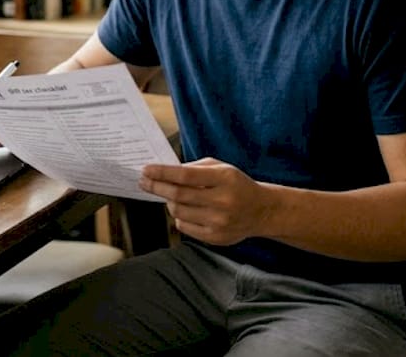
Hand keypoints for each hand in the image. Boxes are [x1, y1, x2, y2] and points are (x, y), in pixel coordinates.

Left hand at [139, 158, 270, 245]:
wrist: (261, 211)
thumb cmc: (236, 185)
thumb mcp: (221, 168)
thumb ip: (194, 168)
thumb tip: (164, 172)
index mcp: (225, 179)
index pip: (186, 176)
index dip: (162, 173)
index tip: (146, 169)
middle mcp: (223, 202)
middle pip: (178, 195)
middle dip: (157, 187)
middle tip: (144, 181)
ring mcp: (219, 222)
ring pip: (178, 212)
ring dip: (168, 202)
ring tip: (170, 195)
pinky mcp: (215, 238)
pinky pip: (184, 226)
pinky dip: (178, 216)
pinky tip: (185, 210)